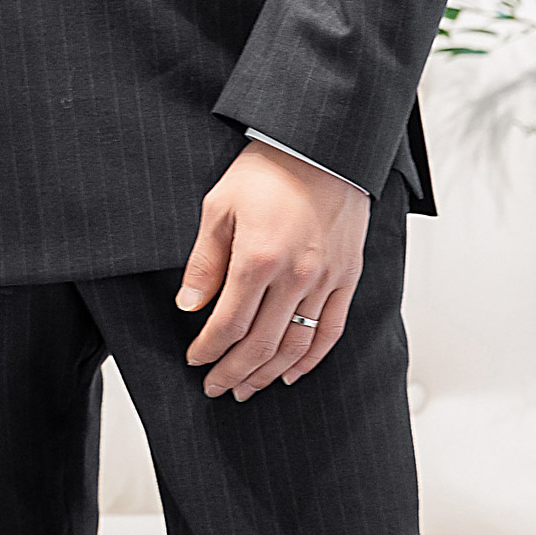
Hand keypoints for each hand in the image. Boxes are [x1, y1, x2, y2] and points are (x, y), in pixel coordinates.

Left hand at [177, 142, 369, 402]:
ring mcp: (325, 281)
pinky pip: (331, 331)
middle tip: (215, 387)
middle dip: (233, 372)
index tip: (195, 359)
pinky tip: (292, 373)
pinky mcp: (347, 277)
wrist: (322, 147)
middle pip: (260, 345)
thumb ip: (204, 262)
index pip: (228, 324)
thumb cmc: (268, 170)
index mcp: (257, 259)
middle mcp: (295, 277)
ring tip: (247, 388)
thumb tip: (188, 304)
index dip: (208, 349)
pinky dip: (311, 360)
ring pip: (295, 346)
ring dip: (268, 374)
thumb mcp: (219, 206)